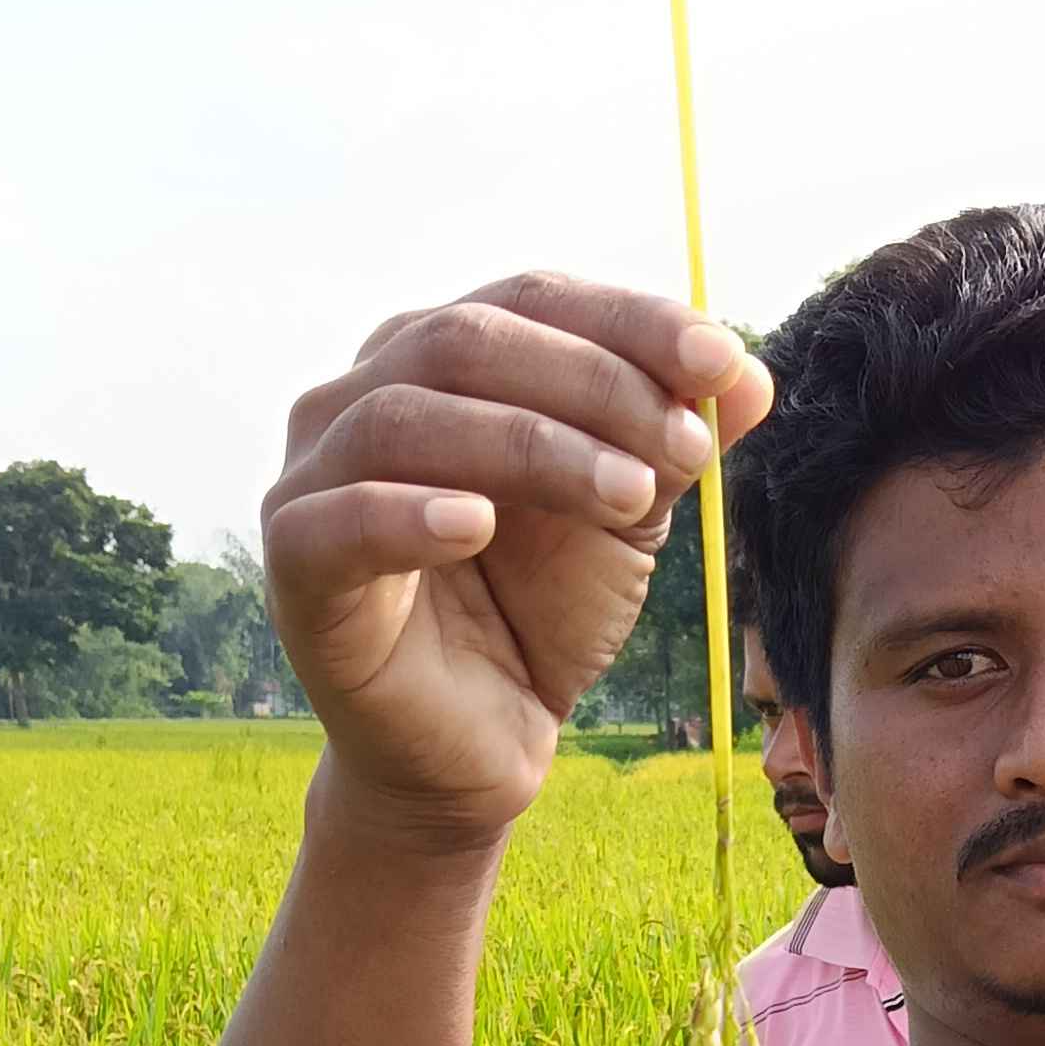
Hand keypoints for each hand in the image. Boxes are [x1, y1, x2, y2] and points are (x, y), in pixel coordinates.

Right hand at [263, 273, 770, 844]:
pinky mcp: (295, 562)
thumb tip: (749, 372)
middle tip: (686, 445)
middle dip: (595, 385)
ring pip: (410, 417)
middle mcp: (362, 395)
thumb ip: (672, 439)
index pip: (530, 299)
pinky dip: (409, 514)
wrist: (479, 746)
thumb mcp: (626, 516)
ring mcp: (315, 475)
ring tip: (630, 496)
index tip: (723, 360)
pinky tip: (477, 525)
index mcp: (440, 361)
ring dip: (535, 446)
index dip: (629, 320)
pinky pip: (341, 521)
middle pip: (468, 341)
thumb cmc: (537, 613)